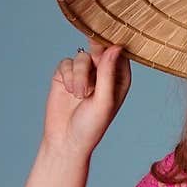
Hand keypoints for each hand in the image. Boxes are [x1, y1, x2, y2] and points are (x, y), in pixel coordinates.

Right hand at [43, 39, 131, 158]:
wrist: (66, 140)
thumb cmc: (91, 125)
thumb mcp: (104, 100)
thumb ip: (108, 73)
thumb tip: (115, 47)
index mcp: (120, 79)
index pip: (120, 54)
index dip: (113, 46)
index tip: (107, 48)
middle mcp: (103, 74)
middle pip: (100, 49)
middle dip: (95, 56)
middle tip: (93, 62)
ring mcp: (84, 73)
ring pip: (82, 57)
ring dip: (79, 75)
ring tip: (79, 95)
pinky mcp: (66, 75)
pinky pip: (66, 63)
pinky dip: (67, 76)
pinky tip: (69, 91)